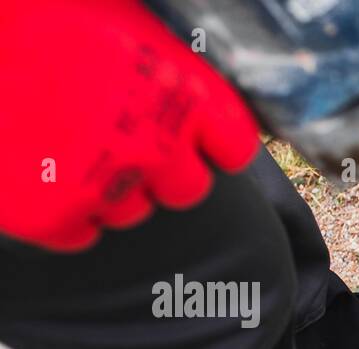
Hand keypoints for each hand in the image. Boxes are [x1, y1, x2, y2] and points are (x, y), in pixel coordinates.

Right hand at [0, 0, 260, 251]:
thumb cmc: (40, 13)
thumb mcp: (121, 15)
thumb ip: (165, 56)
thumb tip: (191, 66)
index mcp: (184, 94)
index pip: (234, 146)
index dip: (212, 141)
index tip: (196, 136)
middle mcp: (156, 149)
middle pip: (187, 189)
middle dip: (163, 169)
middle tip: (121, 138)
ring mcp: (105, 187)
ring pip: (131, 210)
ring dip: (109, 185)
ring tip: (66, 142)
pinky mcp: (53, 217)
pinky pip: (80, 232)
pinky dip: (64, 211)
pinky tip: (40, 168)